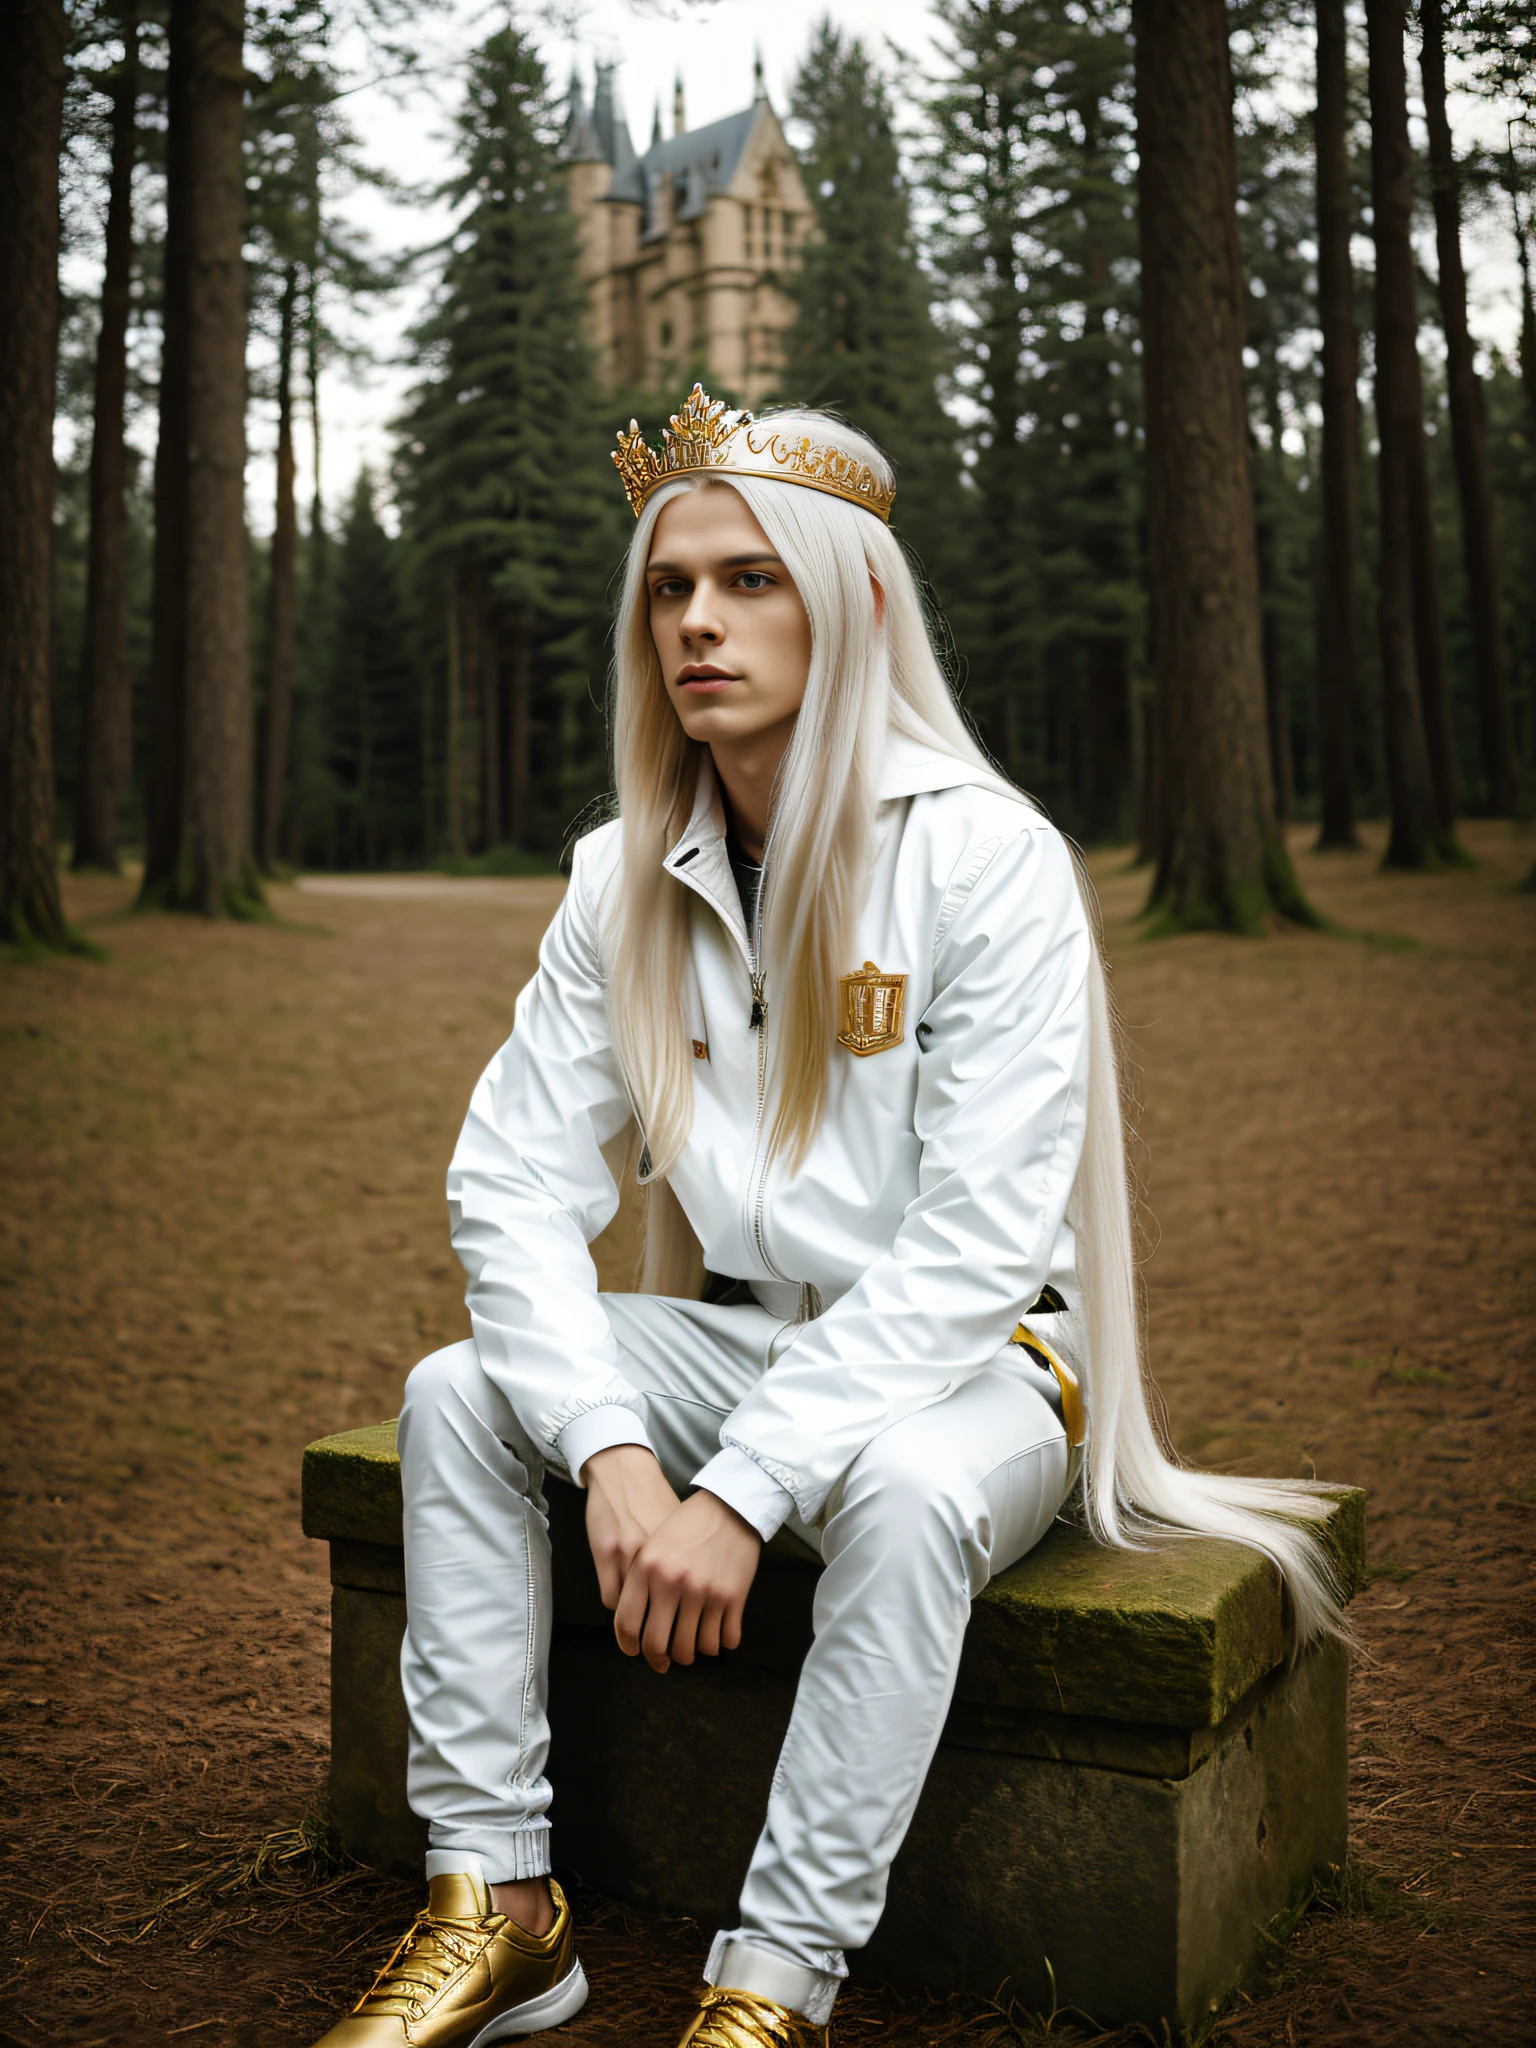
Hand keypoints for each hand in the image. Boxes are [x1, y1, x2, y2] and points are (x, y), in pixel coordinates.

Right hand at [583, 1444, 680, 1610]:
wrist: (625, 1471)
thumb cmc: (654, 1501)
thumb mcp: (677, 1530)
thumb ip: (684, 1561)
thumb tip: (693, 1598)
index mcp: (679, 1548)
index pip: (683, 1601)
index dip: (679, 1618)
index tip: (676, 1626)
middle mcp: (656, 1552)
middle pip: (658, 1609)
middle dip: (657, 1626)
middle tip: (656, 1634)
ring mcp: (628, 1553)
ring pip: (632, 1609)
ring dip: (635, 1617)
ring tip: (638, 1615)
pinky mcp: (605, 1553)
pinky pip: (612, 1598)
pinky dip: (618, 1604)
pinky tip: (622, 1598)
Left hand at [613, 1490, 761, 1673]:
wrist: (729, 1505)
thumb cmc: (688, 1525)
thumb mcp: (654, 1544)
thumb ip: (641, 1580)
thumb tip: (634, 1624)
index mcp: (647, 1568)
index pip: (627, 1623)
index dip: (628, 1645)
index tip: (635, 1651)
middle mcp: (673, 1582)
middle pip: (657, 1645)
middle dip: (658, 1660)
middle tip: (663, 1662)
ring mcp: (704, 1592)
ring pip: (693, 1649)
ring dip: (691, 1654)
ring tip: (691, 1646)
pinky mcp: (733, 1597)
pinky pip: (725, 1640)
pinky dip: (720, 1643)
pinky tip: (717, 1633)